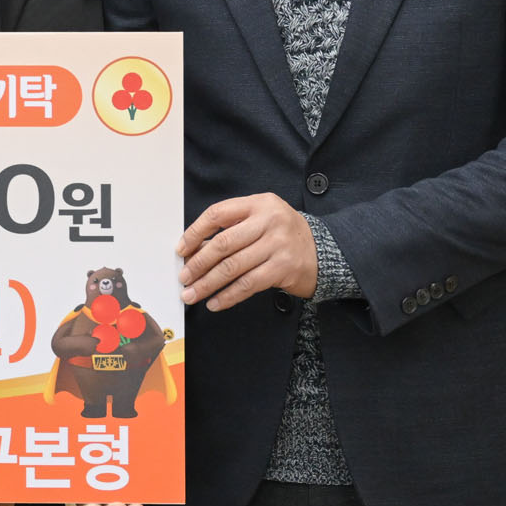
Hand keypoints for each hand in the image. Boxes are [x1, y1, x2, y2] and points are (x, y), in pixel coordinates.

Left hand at [178, 193, 317, 310]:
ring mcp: (277, 245)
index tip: (182, 249)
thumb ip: (232, 230)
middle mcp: (268, 221)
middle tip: (184, 277)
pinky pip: (248, 284)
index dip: (195, 232)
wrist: (323, 251)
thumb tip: (194, 252)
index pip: (218, 214)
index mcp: (258, 204)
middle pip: (223, 243)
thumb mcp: (260, 220)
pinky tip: (215, 302)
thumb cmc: (283, 235)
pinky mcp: (283, 268)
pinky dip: (228, 296)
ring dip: (208, 283)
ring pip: (233, 267)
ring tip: (192, 293)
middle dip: (198, 263)